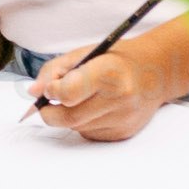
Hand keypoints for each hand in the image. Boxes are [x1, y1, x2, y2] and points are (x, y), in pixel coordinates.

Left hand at [27, 37, 177, 144]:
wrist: (155, 73)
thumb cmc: (116, 60)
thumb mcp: (85, 53)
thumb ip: (54, 71)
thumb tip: (33, 92)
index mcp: (108, 73)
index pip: (67, 93)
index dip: (52, 92)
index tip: (50, 88)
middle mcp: (119, 99)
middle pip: (67, 117)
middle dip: (49, 112)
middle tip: (46, 104)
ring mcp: (122, 119)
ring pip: (76, 128)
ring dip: (67, 117)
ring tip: (79, 99)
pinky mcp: (123, 133)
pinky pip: (89, 134)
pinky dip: (83, 124)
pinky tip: (94, 109)